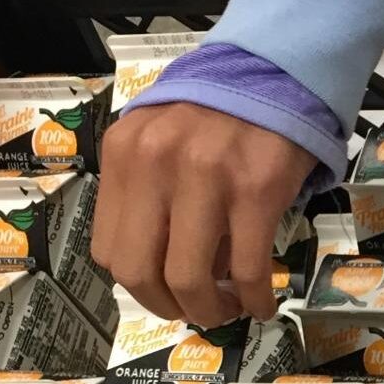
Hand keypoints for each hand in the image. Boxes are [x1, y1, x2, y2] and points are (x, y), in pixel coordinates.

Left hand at [94, 102, 318, 327]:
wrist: (275, 73)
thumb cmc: (216, 113)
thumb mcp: (160, 140)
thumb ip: (148, 193)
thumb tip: (166, 269)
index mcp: (125, 154)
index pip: (108, 249)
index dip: (137, 286)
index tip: (164, 293)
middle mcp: (156, 164)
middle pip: (140, 272)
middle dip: (168, 307)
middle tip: (195, 310)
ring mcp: (206, 177)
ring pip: (190, 278)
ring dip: (210, 310)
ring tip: (229, 308)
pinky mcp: (256, 190)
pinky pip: (248, 268)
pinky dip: (255, 299)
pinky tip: (262, 304)